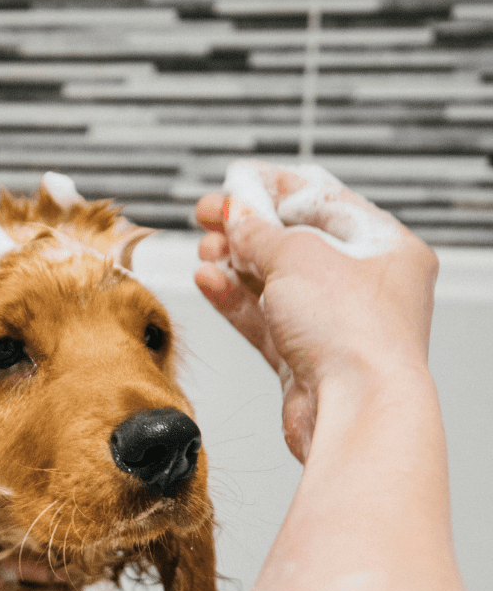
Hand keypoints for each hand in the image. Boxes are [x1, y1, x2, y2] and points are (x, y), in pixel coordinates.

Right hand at [194, 160, 438, 461]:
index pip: (324, 203)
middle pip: (295, 244)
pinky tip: (209, 282)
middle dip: (247, 230)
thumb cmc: (354, 334)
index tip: (238, 182)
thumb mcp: (299, 257)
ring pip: (275, 284)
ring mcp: (334, 324)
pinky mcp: (305, 359)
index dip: (275, 189)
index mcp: (386, 248)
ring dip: (235, 265)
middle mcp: (365, 286)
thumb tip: (239, 215)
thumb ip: (260, 233)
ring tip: (204, 250)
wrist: (353, 409)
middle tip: (210, 215)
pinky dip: (235, 301)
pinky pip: (264, 320)